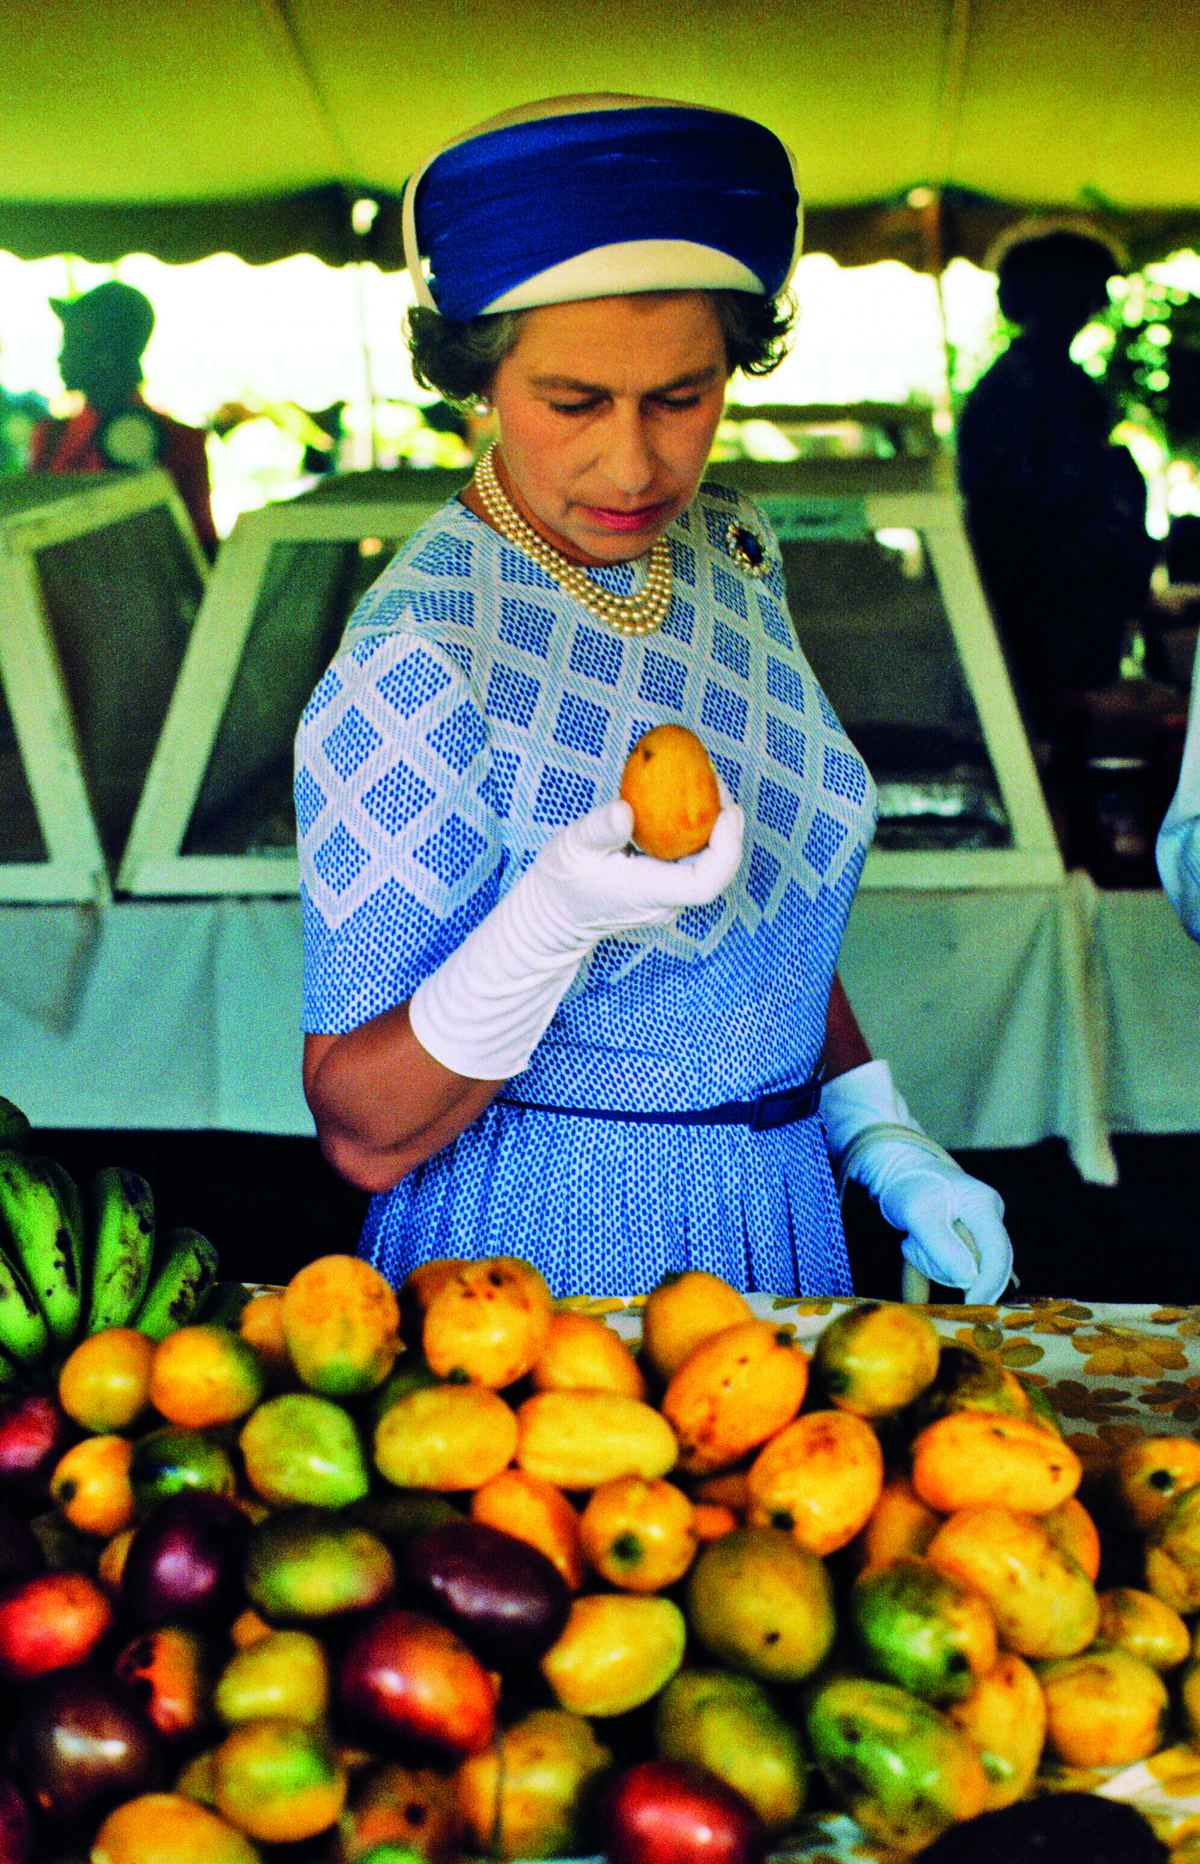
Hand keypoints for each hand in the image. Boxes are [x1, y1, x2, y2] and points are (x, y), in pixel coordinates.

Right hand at [531, 797, 744, 944]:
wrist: (554, 917)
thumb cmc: (561, 883)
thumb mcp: (572, 848)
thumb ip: (599, 829)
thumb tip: (625, 809)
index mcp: (649, 892)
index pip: (705, 882)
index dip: (727, 847)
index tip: (728, 810)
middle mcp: (666, 901)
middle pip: (716, 870)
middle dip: (727, 827)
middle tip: (717, 783)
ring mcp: (667, 899)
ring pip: (707, 866)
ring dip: (714, 828)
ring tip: (706, 786)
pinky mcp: (663, 890)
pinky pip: (691, 862)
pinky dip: (696, 833)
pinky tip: (687, 804)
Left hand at [870, 1147, 1012, 1304]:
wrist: (900, 1171)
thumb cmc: (909, 1187)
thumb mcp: (918, 1214)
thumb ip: (942, 1246)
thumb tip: (969, 1280)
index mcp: (984, 1205)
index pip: (998, 1252)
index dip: (989, 1284)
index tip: (973, 1308)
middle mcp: (989, 1218)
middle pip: (984, 1264)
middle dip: (951, 1270)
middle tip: (919, 1254)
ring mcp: (980, 1231)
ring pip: (966, 1269)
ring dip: (934, 1264)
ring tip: (913, 1243)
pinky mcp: (967, 1242)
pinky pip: (956, 1268)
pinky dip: (930, 1272)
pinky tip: (916, 1273)